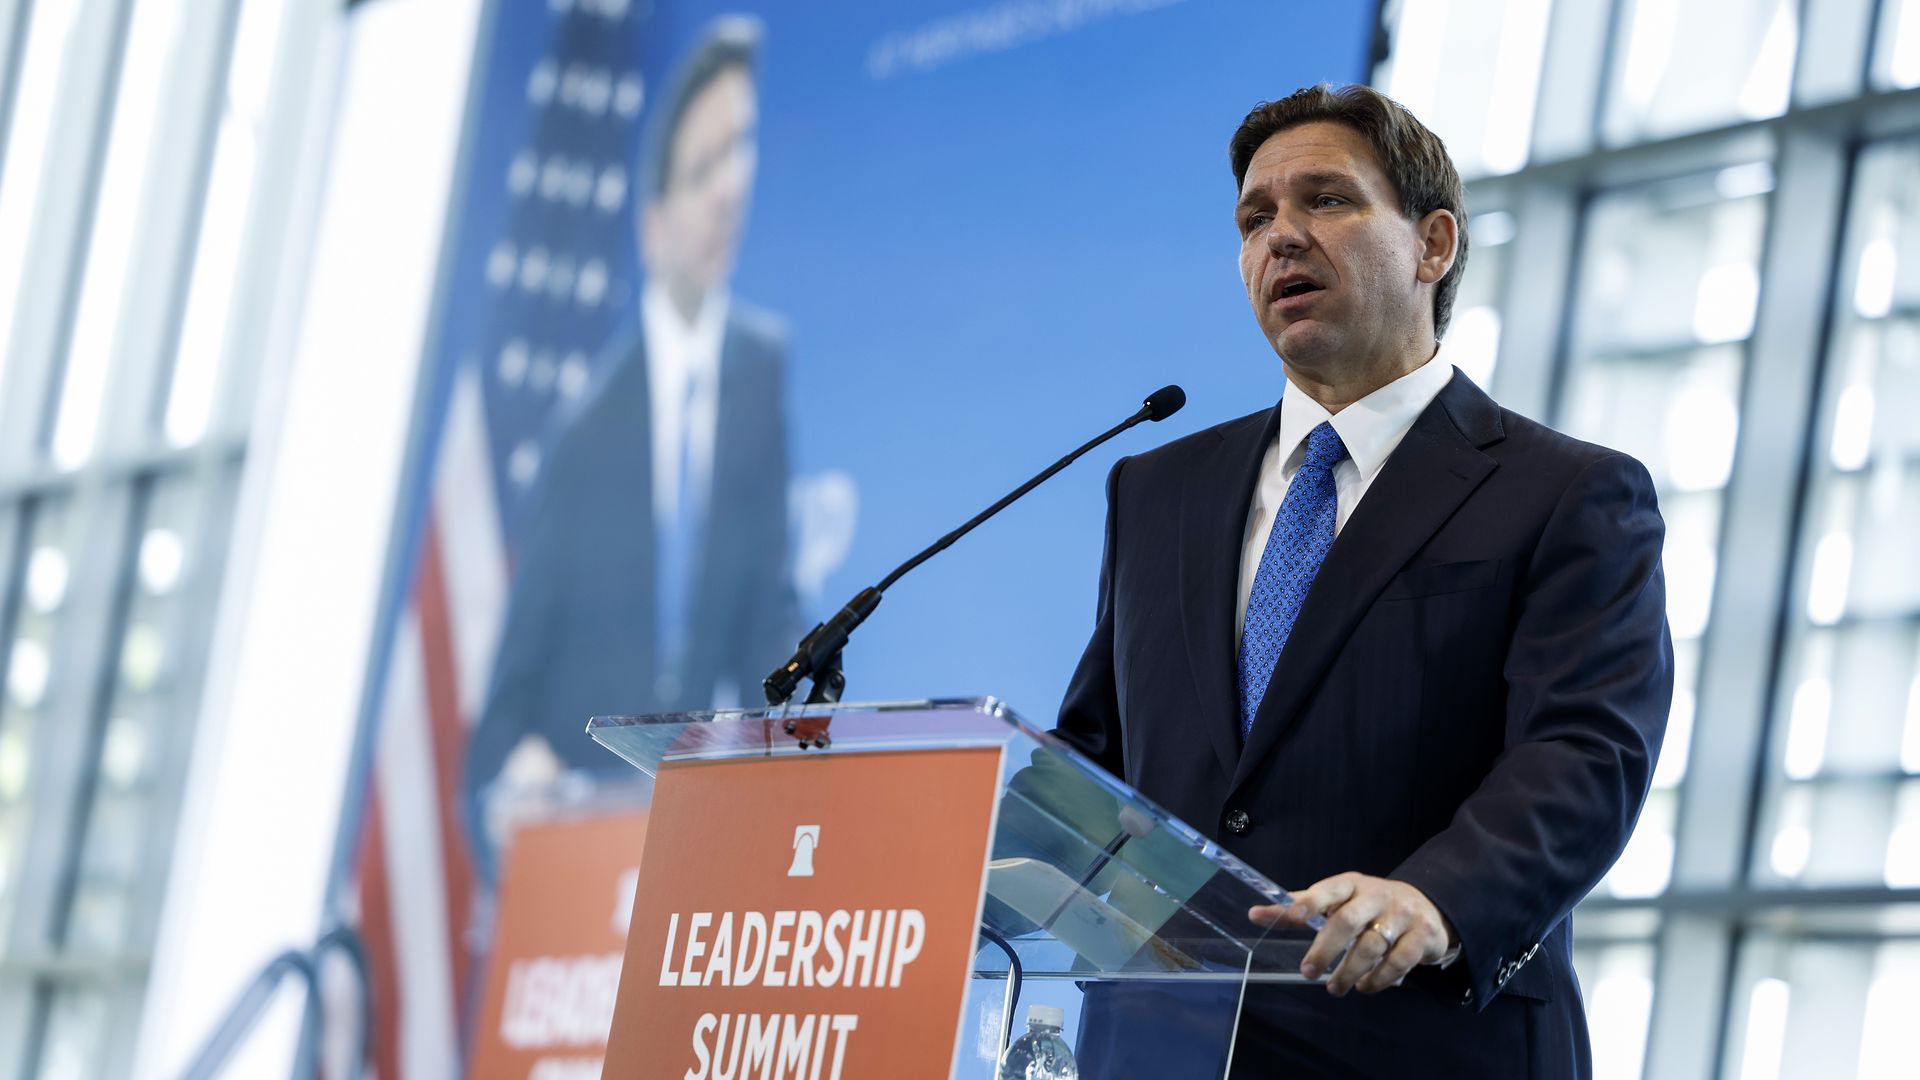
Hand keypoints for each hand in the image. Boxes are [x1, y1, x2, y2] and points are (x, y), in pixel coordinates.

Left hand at [1248, 872, 1455, 996]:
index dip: (1311, 902)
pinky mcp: (1423, 935)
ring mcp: (1402, 914)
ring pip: (1372, 946)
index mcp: (1351, 884)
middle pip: (1347, 921)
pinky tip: (1366, 986)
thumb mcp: (1337, 900)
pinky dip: (1379, 978)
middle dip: (1325, 949)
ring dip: (1350, 971)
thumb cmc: (1369, 905)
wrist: (1426, 906)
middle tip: (1308, 972)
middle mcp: (1377, 896)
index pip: (1328, 890)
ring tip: (1336, 988)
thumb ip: (1299, 908)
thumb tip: (1254, 914)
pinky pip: (1399, 961)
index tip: (1295, 916)